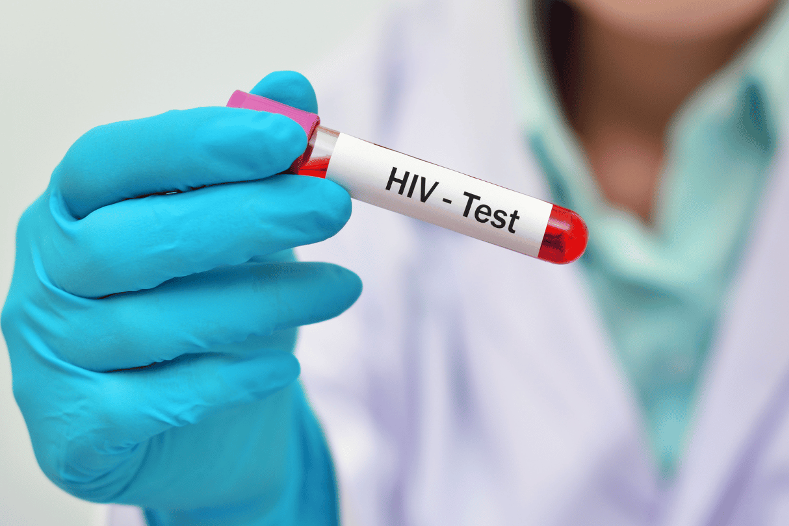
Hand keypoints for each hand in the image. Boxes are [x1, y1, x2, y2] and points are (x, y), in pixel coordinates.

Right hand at [2, 72, 357, 524]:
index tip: (289, 138)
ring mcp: (51, 359)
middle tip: (334, 208)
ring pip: (154, 325)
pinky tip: (284, 365)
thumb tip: (294, 90)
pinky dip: (230, 379)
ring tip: (343, 288)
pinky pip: (157, 402)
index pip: (112, 161)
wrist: (198, 429)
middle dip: (244, 219)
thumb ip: (257, 163)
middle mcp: (47, 278)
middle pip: (129, 242)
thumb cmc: (211, 304)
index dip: (196, 145)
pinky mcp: (79, 433)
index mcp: (74, 209)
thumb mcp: (240, 230)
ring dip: (265, 301)